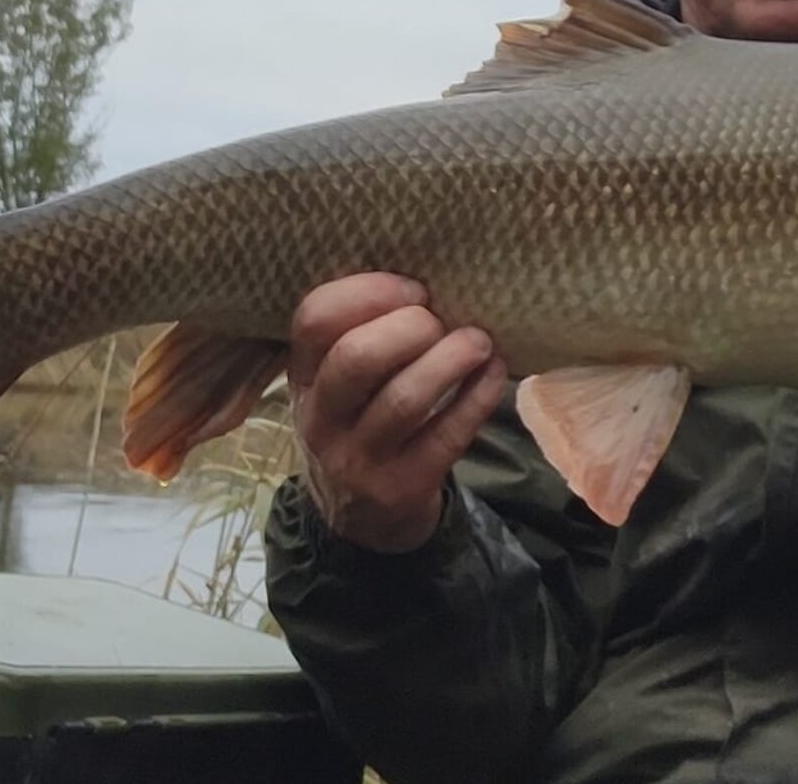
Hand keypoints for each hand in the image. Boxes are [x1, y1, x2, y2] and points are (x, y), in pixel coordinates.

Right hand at [287, 272, 508, 552]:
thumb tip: (433, 278)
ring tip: (479, 342)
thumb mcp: (337, 385)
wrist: (362, 519)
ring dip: (450, 360)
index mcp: (303, 377)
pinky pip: (446, 436)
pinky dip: (477, 398)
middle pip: (356, 358)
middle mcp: (321, 418)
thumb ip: (361, 335)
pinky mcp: (402, 487)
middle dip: (410, 327)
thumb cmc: (360, 424)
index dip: (367, 292)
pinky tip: (494, 372)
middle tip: (441, 321)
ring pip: (404, 400)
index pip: (314, 318)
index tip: (414, 289)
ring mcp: (359, 458)